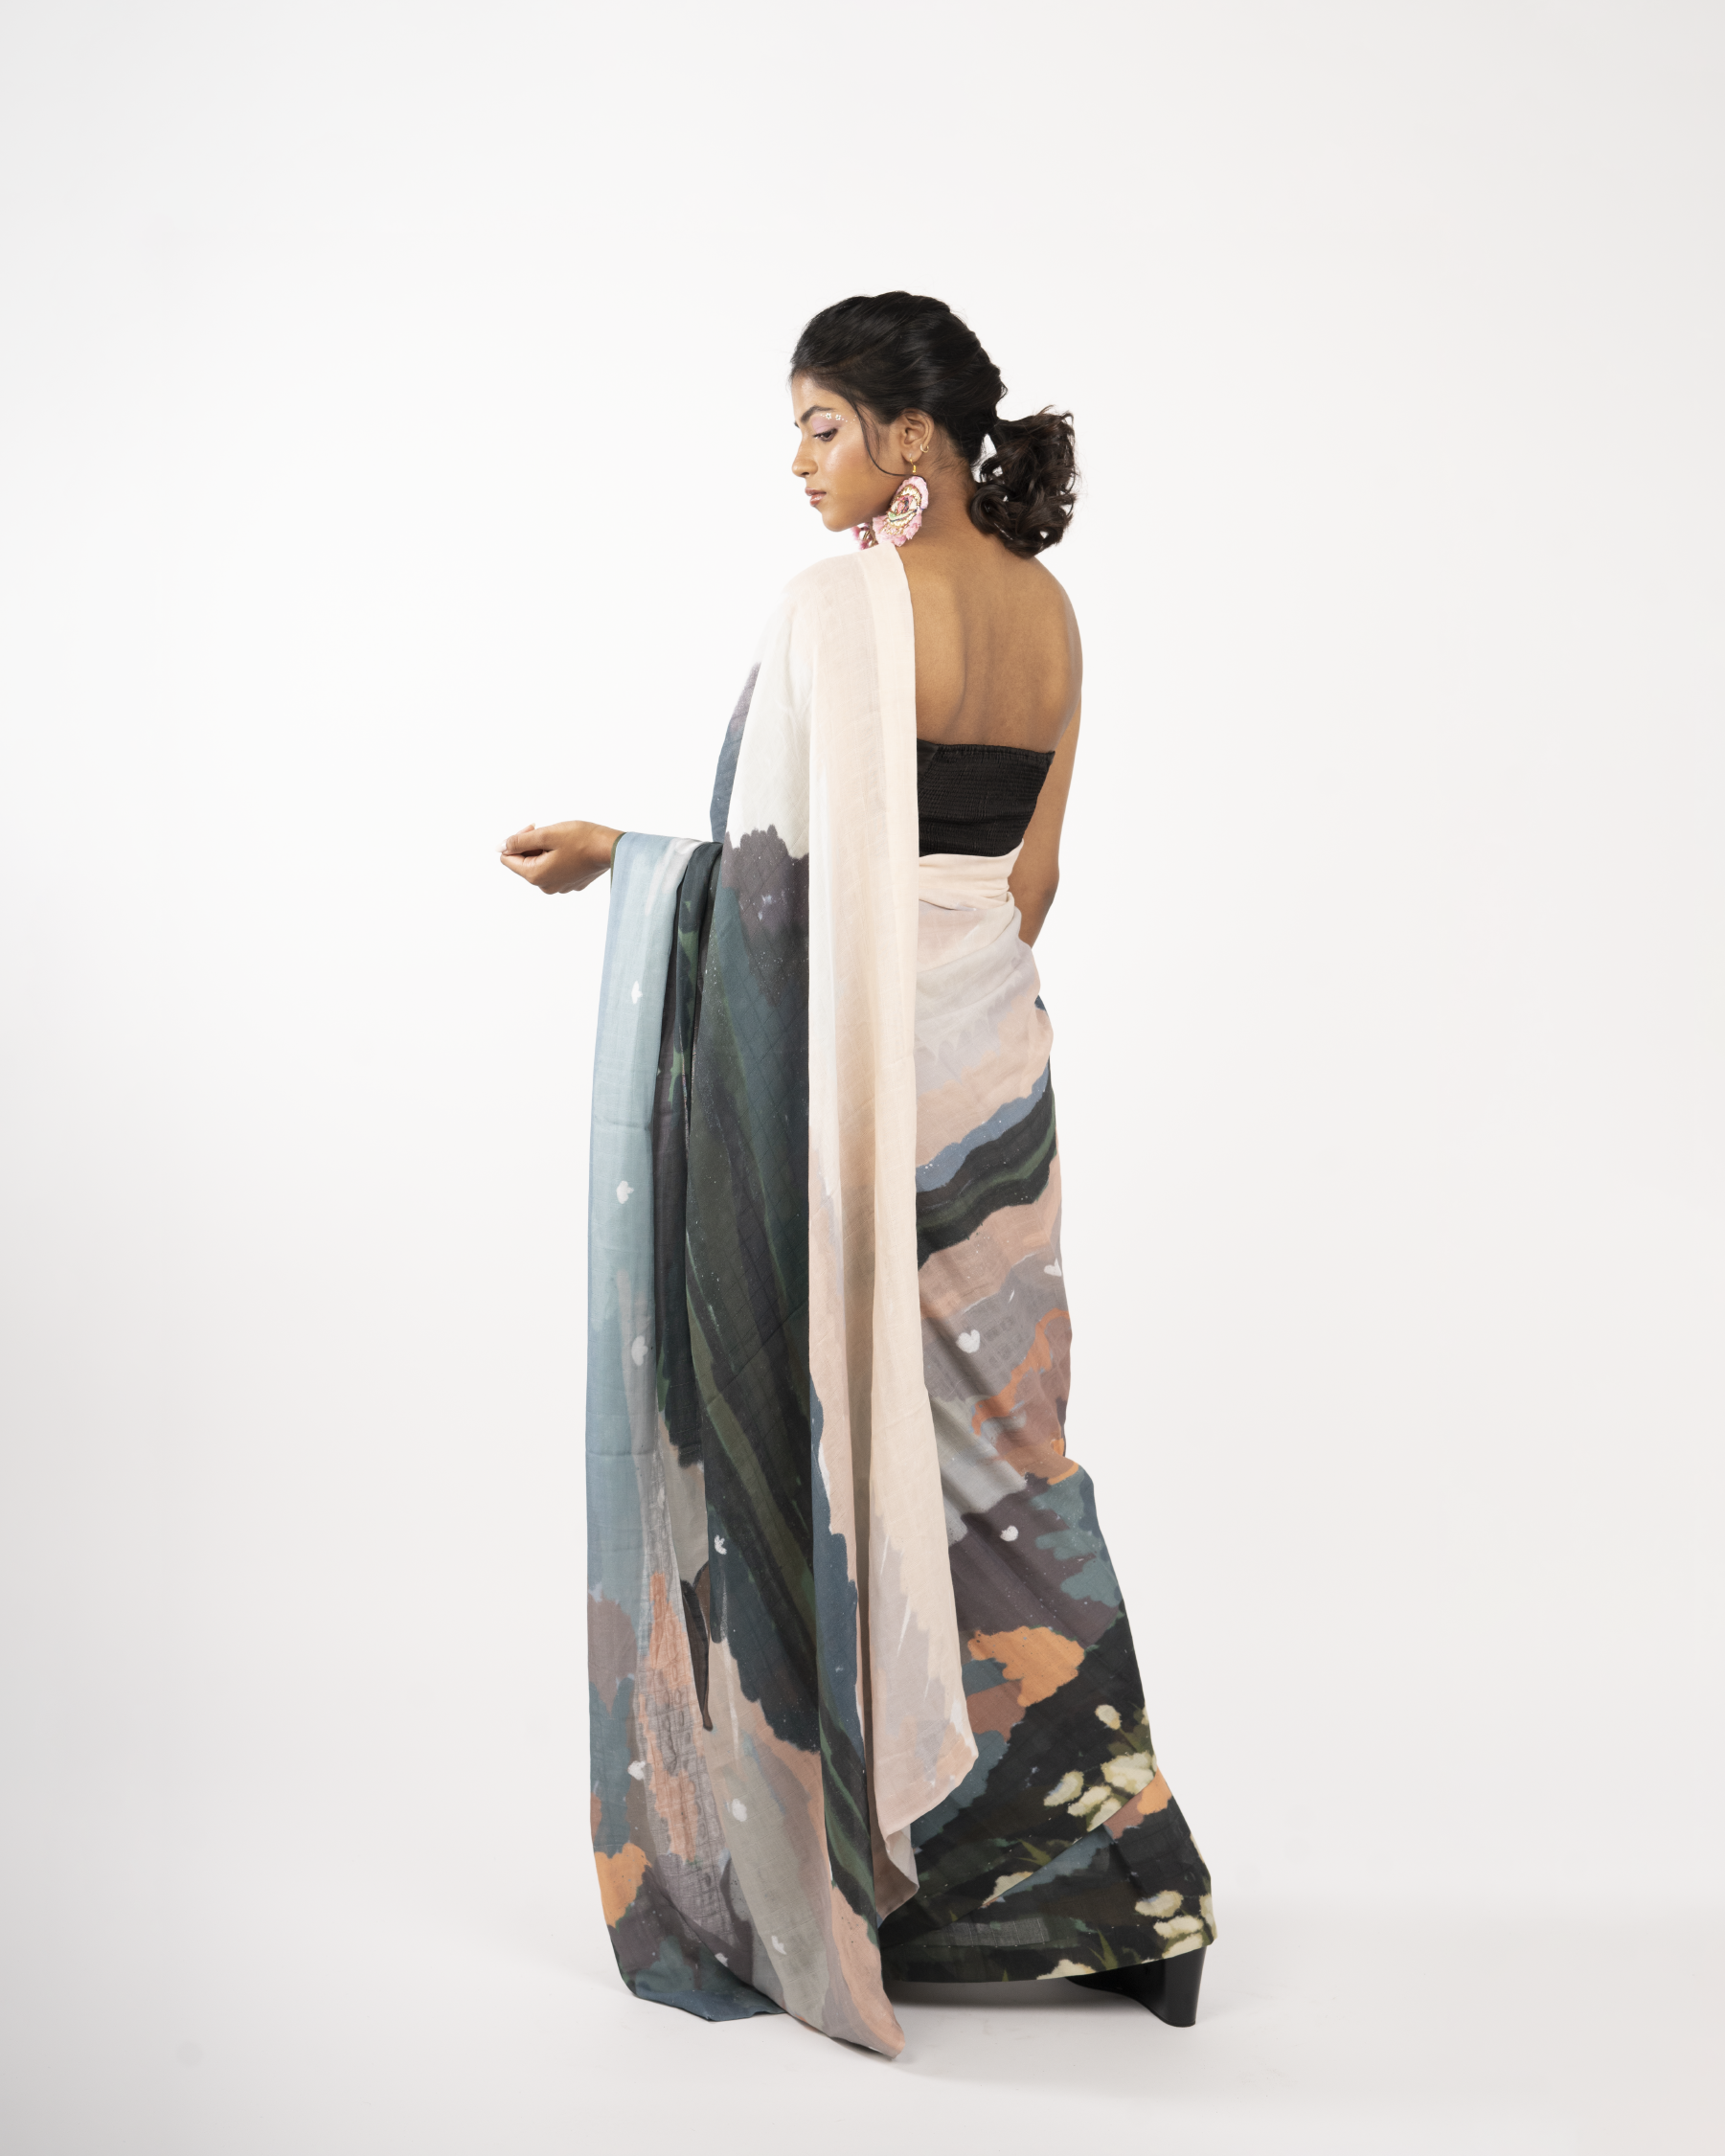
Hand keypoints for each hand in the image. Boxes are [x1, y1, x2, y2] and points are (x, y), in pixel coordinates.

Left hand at [499, 820, 622, 894]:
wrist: (611, 848)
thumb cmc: (581, 839)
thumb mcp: (546, 834)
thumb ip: (519, 841)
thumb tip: (500, 847)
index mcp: (535, 875)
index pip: (508, 858)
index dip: (516, 840)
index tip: (534, 829)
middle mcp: (545, 886)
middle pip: (525, 862)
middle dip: (531, 845)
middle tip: (548, 830)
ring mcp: (560, 887)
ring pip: (540, 865)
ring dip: (545, 850)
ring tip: (562, 840)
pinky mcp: (572, 883)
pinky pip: (556, 869)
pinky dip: (558, 857)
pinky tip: (572, 849)